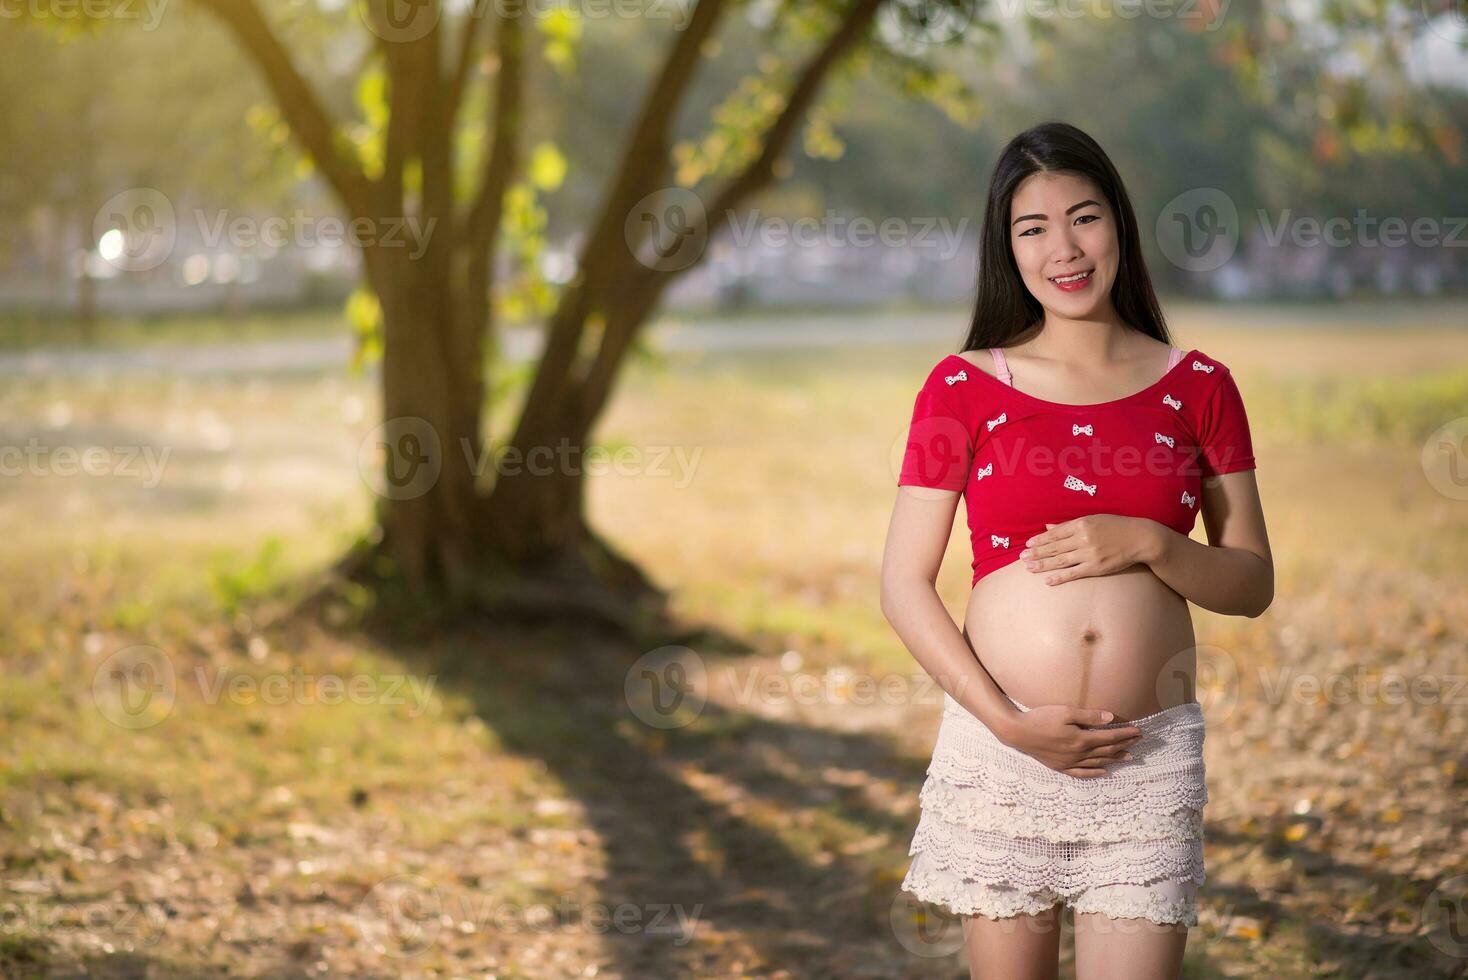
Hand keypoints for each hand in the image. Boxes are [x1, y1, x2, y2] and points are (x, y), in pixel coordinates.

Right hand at [996, 703, 1143, 777]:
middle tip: (1138, 742)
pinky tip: (1104, 772)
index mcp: (1081, 739)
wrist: (1018, 732)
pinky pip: (1082, 773)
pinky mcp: (1061, 767)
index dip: (1125, 735)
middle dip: (1124, 745)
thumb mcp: (1066, 712)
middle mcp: (1078, 754)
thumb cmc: (1041, 718)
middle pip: (1106, 751)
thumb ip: (1089, 716)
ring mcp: (1070, 762)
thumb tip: (1110, 718)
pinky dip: (1095, 774)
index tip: (1138, 731)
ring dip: (1114, 760)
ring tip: (1128, 758)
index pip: (1109, 737)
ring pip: (1098, 763)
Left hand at [1018, 515, 1160, 584]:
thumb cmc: (1116, 527)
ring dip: (1043, 565)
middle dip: (1036, 553)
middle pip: (1054, 547)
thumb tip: (1048, 526)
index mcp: (1082, 524)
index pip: (1055, 534)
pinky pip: (1073, 573)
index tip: (1028, 545)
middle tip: (1022, 558)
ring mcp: (1089, 554)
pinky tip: (1048, 580)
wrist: (1140, 538)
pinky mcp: (1096, 567)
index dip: (1040, 540)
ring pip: (1060, 560)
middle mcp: (1084, 538)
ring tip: (1029, 568)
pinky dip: (1059, 577)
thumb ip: (1069, 524)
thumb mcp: (1093, 519)